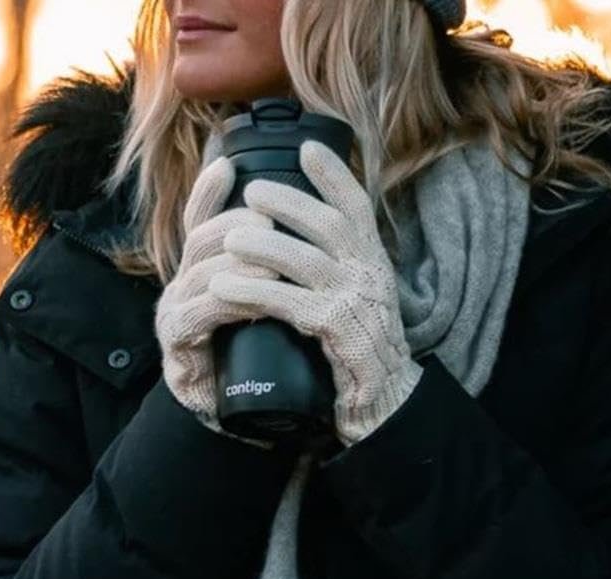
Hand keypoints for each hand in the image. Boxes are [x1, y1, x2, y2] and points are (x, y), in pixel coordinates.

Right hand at [155, 155, 279, 440]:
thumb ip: (265, 273)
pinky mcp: (177, 343)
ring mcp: (174, 312)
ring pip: (201, 272)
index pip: (199, 221)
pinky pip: (199, 313)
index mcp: (200, 270)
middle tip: (271, 220)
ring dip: (238, 263)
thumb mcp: (258, 305)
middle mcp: (181, 285)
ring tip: (272, 261)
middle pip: (201, 239)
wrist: (224, 412)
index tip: (227, 165)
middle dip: (235, 226)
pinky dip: (228, 302)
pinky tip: (252, 300)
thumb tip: (295, 233)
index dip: (209, 193)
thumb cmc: (246, 355)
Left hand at [208, 139, 422, 445]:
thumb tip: (297, 232)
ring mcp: (357, 303)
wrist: (384, 399)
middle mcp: (370, 276)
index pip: (358, 208)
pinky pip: (290, 304)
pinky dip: (255, 292)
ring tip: (228, 238)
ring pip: (306, 260)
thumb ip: (335, 265)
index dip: (334, 175)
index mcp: (373, 262)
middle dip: (289, 202)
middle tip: (250, 190)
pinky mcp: (339, 333)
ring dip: (263, 245)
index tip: (307, 147)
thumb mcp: (354, 297)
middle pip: (330, 225)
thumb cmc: (360, 346)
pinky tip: (225, 288)